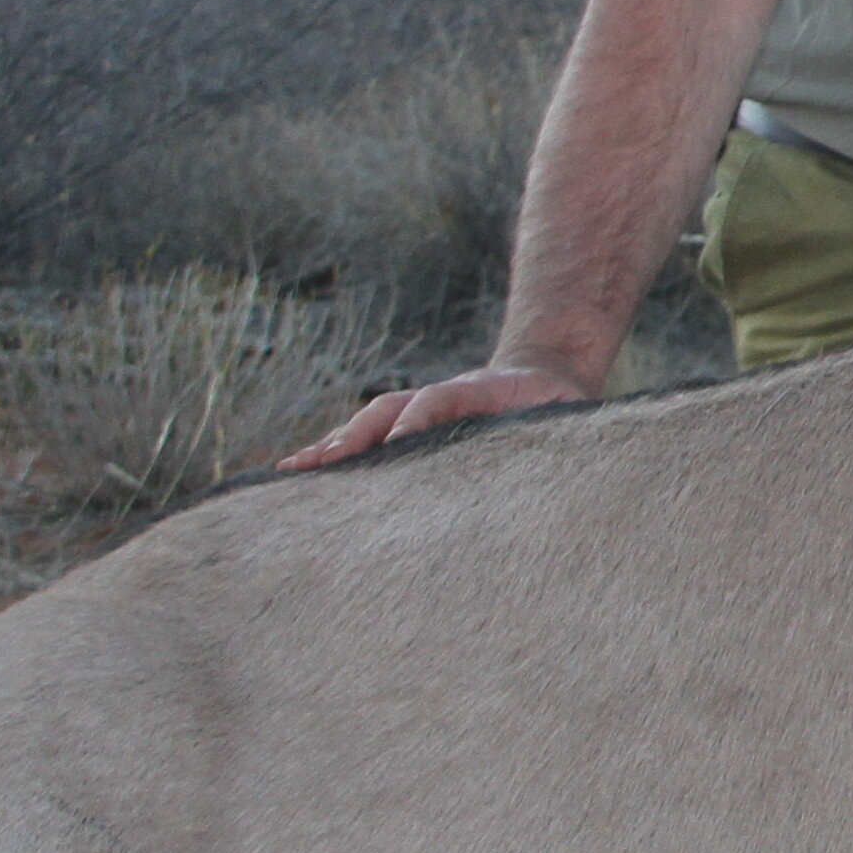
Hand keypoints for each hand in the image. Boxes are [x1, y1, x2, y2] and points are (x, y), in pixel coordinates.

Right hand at [277, 360, 596, 469]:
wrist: (543, 376)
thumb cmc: (552, 402)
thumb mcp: (561, 407)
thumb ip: (545, 422)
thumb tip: (519, 447)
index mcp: (474, 391)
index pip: (437, 400)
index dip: (416, 421)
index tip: (394, 448)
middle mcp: (436, 400)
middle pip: (384, 412)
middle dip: (351, 438)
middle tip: (320, 464)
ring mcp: (419, 413)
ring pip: (368, 426)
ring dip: (332, 448)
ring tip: (291, 471)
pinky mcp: (411, 431)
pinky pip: (370, 442)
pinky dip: (338, 457)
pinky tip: (305, 476)